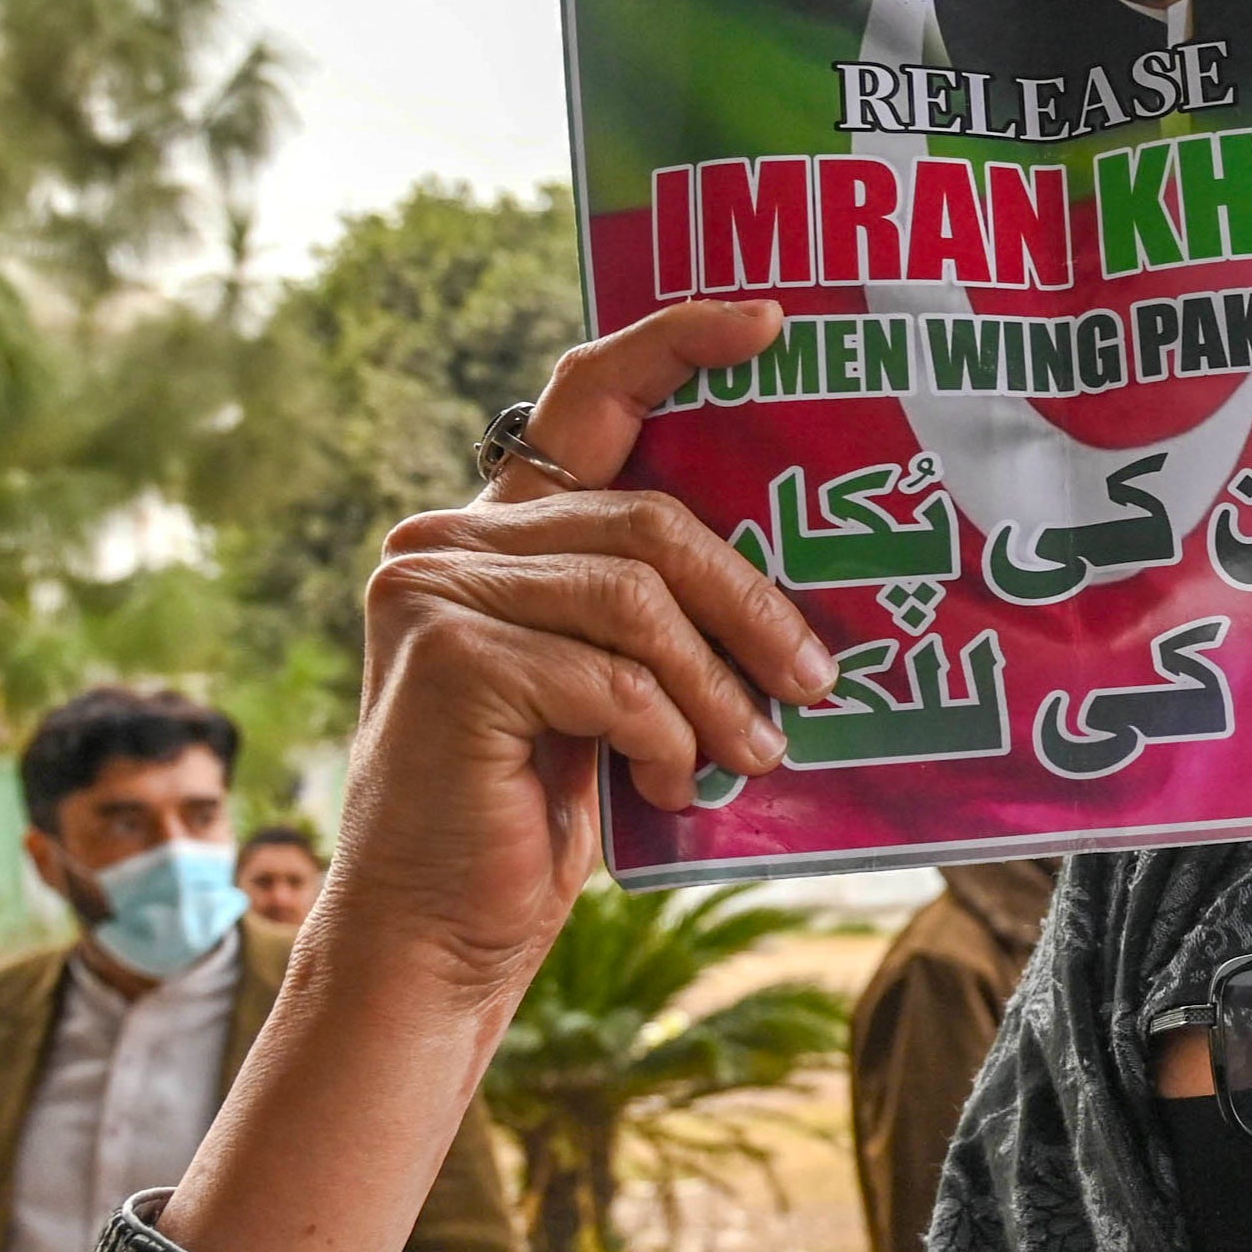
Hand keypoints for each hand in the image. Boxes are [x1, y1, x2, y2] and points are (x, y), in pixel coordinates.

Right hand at [336, 302, 835, 994]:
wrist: (444, 930)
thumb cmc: (543, 813)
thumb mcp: (617, 689)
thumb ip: (657, 614)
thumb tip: (797, 580)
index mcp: (499, 529)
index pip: (589, 398)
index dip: (677, 343)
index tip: (769, 321)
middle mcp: (450, 535)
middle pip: (650, 522)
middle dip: (751, 604)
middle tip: (816, 680)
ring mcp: (435, 588)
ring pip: (639, 599)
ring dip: (717, 686)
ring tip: (753, 752)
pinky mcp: (447, 654)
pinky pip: (610, 673)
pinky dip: (663, 731)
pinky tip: (671, 779)